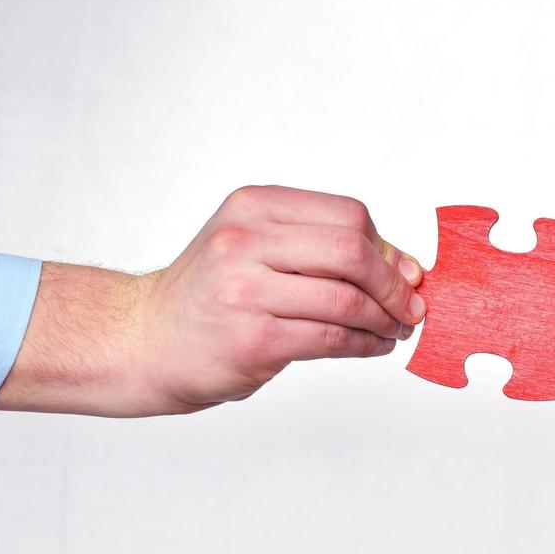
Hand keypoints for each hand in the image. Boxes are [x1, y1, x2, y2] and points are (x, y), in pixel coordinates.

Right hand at [0, 185, 425, 415]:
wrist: (143, 340)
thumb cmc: (210, 295)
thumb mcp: (255, 248)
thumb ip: (321, 248)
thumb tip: (405, 266)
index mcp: (253, 207)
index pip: (347, 215)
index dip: (387, 247)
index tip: (406, 272)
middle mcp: (245, 241)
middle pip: (352, 250)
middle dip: (394, 283)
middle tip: (410, 306)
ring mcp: (245, 290)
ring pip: (346, 299)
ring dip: (385, 319)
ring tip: (395, 330)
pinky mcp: (252, 339)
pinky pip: (331, 338)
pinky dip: (365, 344)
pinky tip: (373, 346)